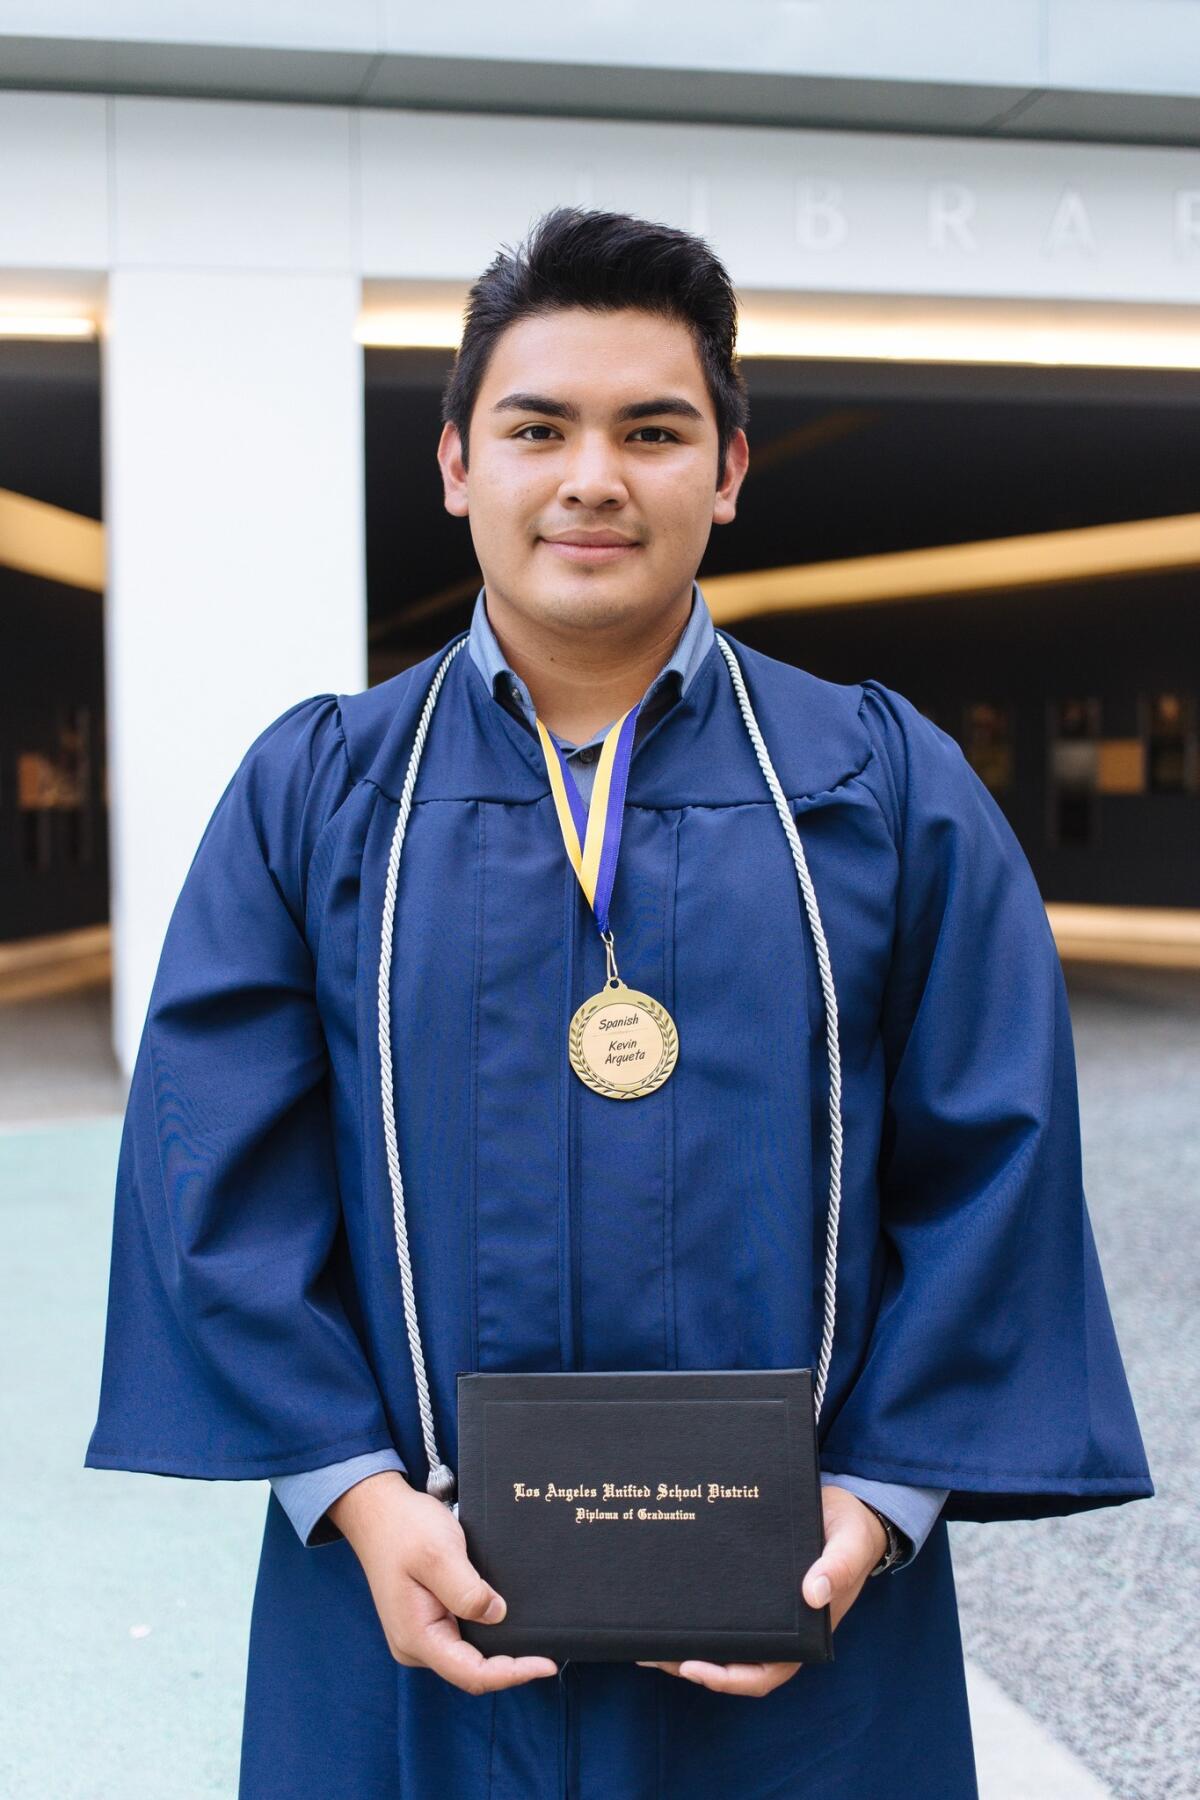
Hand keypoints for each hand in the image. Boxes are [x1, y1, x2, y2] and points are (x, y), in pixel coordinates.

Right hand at [328, 1471, 557, 1693]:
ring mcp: (419, 1633)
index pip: (472, 1673)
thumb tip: (497, 1615)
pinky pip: (460, 1638)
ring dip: (498, 1652)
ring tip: (533, 1640)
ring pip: (467, 1657)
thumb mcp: (440, 1554)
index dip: (512, 1673)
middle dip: (510, 1667)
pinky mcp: (425, 1619)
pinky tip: (506, 1621)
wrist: (377, 1509)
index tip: (548, 1663)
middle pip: (470, 1671)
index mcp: (417, 1637)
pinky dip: (485, 1635)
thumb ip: (468, 1590)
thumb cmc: (405, 1528)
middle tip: (548, 1652)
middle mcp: (415, 1644)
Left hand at [633, 1482, 886, 1695]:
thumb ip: (837, 1566)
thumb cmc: (851, 1531)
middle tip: (652, 1654)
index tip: (693, 1667)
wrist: (848, 1508)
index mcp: (805, 1632)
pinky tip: (668, 1599)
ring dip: (686, 1644)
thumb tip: (813, 1593)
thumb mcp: (850, 1544)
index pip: (765, 1672)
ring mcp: (765, 1610)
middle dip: (692, 1664)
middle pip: (733, 1663)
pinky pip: (722, 1608)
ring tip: (647, 1635)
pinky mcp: (752, 1586)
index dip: (728, 1678)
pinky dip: (696, 1612)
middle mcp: (781, 1628)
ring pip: (722, 1640)